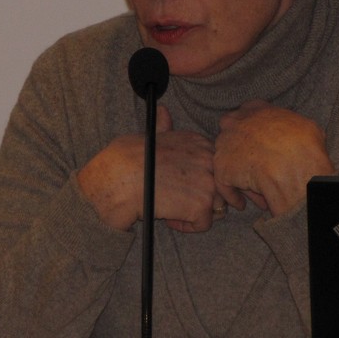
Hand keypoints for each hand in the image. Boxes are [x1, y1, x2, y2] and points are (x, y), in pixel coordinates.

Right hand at [78, 106, 227, 232]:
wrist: (117, 180)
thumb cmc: (126, 158)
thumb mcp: (149, 135)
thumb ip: (165, 128)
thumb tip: (164, 112)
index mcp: (198, 142)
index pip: (216, 165)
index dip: (201, 178)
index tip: (184, 184)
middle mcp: (208, 159)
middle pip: (221, 186)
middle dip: (205, 196)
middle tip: (180, 200)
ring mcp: (208, 182)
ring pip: (218, 206)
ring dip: (197, 212)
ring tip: (173, 208)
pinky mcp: (202, 206)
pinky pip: (203, 224)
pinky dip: (187, 226)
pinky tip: (168, 218)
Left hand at [214, 100, 334, 216]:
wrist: (294, 166)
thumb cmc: (304, 146)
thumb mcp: (305, 126)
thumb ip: (290, 125)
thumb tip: (295, 133)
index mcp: (255, 109)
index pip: (247, 114)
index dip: (254, 132)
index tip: (261, 145)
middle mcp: (236, 122)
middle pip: (234, 136)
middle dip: (242, 151)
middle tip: (256, 168)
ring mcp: (225, 144)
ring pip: (230, 161)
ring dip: (241, 175)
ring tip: (257, 192)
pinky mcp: (222, 167)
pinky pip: (224, 183)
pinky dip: (232, 195)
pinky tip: (242, 204)